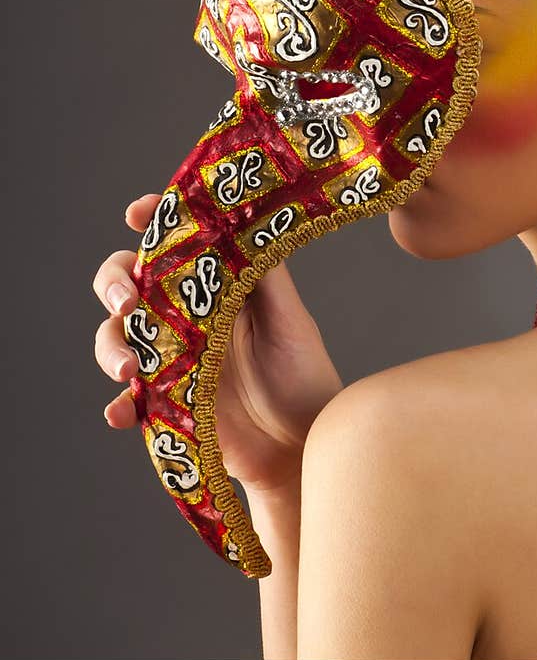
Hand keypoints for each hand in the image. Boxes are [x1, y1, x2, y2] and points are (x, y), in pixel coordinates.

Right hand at [93, 192, 344, 492]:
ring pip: (117, 336)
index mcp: (216, 285)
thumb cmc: (303, 376)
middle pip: (128, 282)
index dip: (152, 221)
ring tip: (129, 368)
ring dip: (110, 346)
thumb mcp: (290, 320)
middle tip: (126, 301)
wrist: (301, 447)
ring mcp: (169, 358)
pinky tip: (123, 413)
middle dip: (114, 283)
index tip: (137, 213)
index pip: (174, 242)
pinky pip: (126, 398)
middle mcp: (186, 316)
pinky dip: (118, 404)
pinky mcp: (162, 403)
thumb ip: (265, 275)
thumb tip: (246, 218)